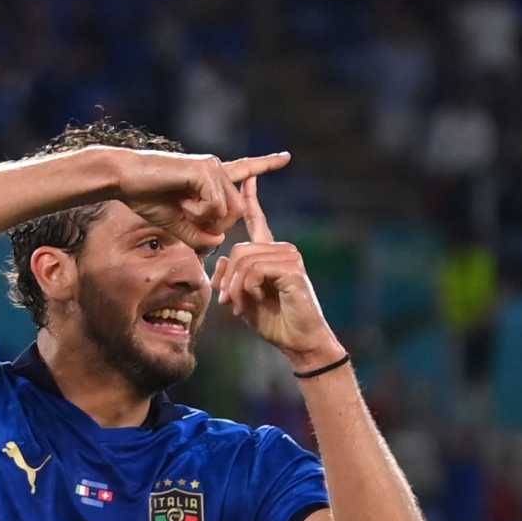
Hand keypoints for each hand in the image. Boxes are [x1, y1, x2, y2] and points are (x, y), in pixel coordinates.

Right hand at [111, 148, 290, 251]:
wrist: (124, 179)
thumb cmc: (146, 198)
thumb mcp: (177, 225)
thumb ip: (199, 235)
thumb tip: (219, 242)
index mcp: (212, 178)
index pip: (245, 170)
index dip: (266, 164)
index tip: (287, 157)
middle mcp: (216, 169)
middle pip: (238, 211)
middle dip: (218, 226)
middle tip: (190, 221)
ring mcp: (211, 167)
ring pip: (229, 210)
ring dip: (206, 221)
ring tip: (182, 209)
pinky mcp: (204, 170)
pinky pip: (216, 205)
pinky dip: (199, 214)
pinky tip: (182, 204)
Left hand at [211, 176, 338, 366]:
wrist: (300, 342)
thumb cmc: (275, 323)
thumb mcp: (244, 298)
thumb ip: (231, 279)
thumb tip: (221, 264)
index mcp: (271, 254)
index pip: (258, 221)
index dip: (250, 199)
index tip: (245, 178)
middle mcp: (282, 250)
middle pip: (239, 249)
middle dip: (227, 279)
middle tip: (227, 302)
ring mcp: (289, 257)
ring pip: (244, 260)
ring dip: (236, 287)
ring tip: (238, 307)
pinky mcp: (292, 268)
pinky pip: (255, 270)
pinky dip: (248, 288)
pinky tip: (254, 301)